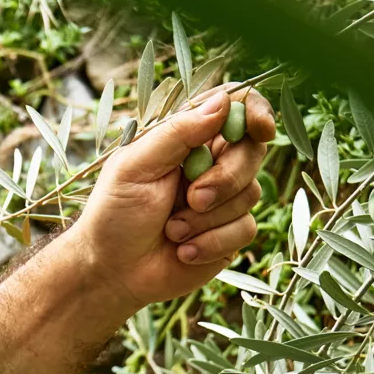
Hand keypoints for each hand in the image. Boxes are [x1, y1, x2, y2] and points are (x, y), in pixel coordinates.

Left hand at [69, 84, 275, 310]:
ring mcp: (222, 201)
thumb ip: (177, 133)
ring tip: (171, 230)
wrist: (112, 272)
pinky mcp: (228, 235)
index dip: (255, 113)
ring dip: (207, 218)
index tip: (260, 129)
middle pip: (252, 151)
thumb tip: (223, 101)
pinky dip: (211, 242)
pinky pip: (245, 230)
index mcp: (185, 141)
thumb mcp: (135, 166)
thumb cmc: (113, 215)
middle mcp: (209, 165)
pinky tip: (182, 252)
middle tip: (192, 198)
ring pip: (250, 194)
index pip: (233, 109)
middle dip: (226, 178)